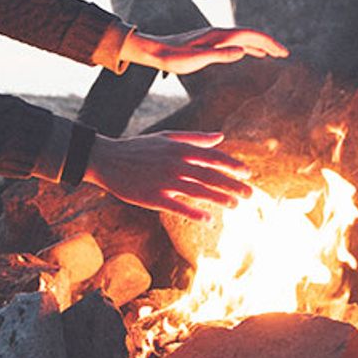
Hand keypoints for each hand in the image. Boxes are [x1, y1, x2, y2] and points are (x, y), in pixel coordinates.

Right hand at [84, 131, 252, 221]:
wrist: (107, 159)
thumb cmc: (139, 148)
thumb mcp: (167, 137)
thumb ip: (195, 138)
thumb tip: (220, 137)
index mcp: (180, 149)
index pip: (213, 157)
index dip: (232, 166)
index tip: (247, 174)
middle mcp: (175, 164)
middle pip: (210, 176)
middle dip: (232, 185)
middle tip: (250, 195)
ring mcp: (164, 181)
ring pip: (198, 191)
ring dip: (219, 199)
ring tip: (235, 206)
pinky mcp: (152, 197)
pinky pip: (178, 207)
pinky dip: (194, 213)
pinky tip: (208, 220)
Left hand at [122, 27, 287, 76]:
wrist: (155, 51)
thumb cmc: (173, 58)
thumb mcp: (196, 59)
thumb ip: (219, 55)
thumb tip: (243, 52)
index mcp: (218, 36)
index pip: (250, 36)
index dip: (268, 43)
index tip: (282, 52)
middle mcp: (219, 33)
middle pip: (250, 35)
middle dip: (269, 43)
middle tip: (285, 54)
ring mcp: (215, 37)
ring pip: (244, 38)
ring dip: (260, 45)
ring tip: (274, 54)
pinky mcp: (211, 42)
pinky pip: (235, 43)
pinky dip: (248, 48)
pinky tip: (252, 55)